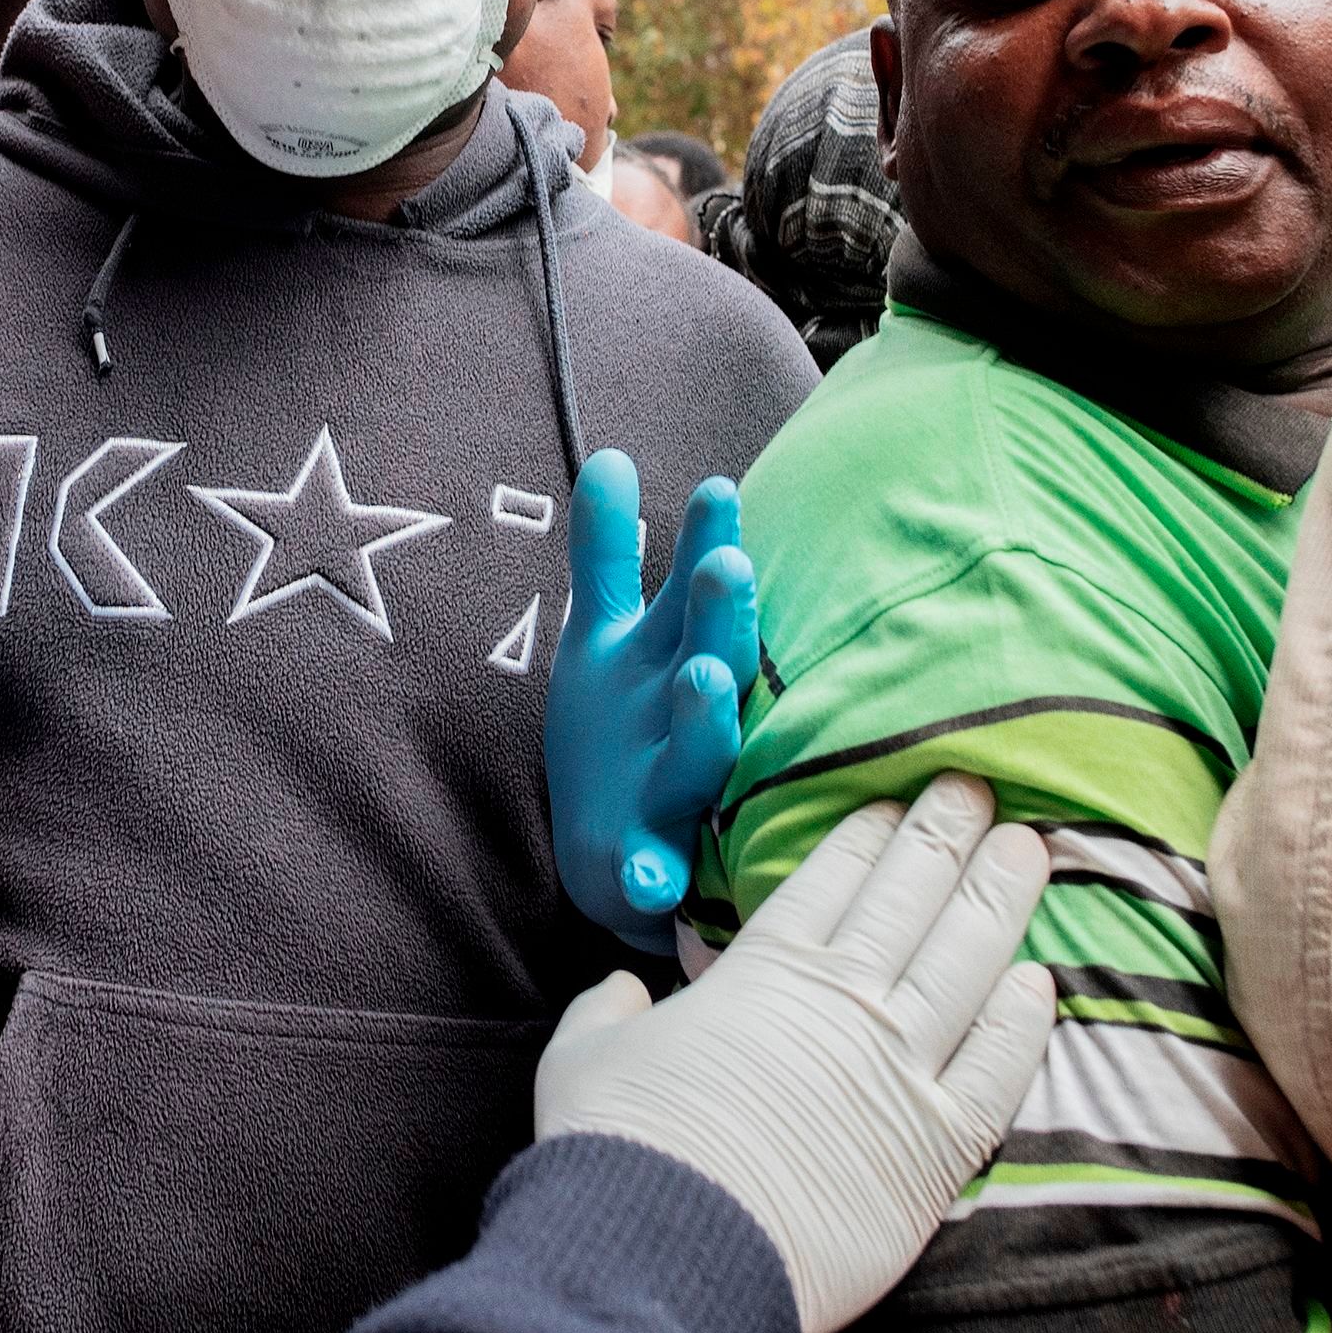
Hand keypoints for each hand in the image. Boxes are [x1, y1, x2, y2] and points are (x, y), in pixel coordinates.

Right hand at [535, 774, 1054, 1332]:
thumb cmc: (618, 1147)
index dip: (870, 835)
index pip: (833, 879)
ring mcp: (900, 1070)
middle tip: (977, 791)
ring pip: (969, 961)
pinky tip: (1041, 982)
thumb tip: (622, 989)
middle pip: (912, 898)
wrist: (670, 1249)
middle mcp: (844, 1002)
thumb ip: (608, 1010)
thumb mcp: (586, 1054)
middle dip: (948, 834)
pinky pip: (999, 1069)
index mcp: (763, 970)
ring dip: (1002, 899)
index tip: (896, 802)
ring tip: (1031, 849)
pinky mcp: (937, 1148)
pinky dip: (1025, 1022)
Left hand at [545, 451, 756, 954]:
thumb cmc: (631, 731)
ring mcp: (674, 790)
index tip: (714, 486)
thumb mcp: (604, 635)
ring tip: (706, 681)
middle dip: (719, 615)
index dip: (701, 541)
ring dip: (703, 721)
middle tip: (727, 566)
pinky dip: (651, 877)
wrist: (627, 863)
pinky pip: (654, 873)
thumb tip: (613, 454)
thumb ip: (608, 551)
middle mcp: (688, 716)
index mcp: (673, 659)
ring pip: (697, 754)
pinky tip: (649, 878)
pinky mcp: (649, 863)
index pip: (690, 592)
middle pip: (709, 655)